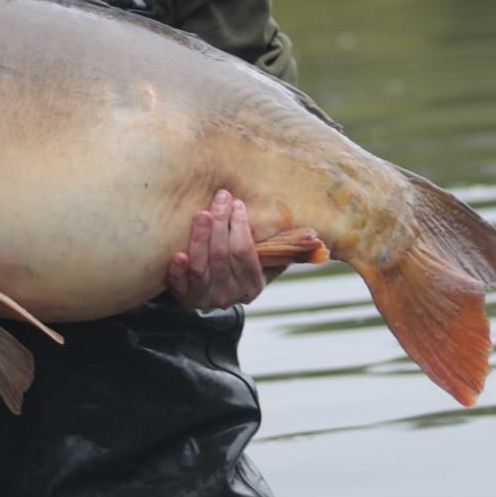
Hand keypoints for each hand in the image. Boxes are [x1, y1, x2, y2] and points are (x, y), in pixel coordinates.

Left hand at [167, 189, 272, 309]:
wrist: (212, 293)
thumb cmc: (240, 268)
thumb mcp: (264, 265)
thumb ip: (283, 250)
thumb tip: (317, 238)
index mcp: (251, 285)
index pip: (245, 254)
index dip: (241, 227)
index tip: (237, 204)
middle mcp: (229, 294)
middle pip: (222, 256)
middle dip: (221, 223)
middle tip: (220, 198)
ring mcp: (205, 298)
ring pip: (201, 267)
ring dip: (200, 238)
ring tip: (202, 214)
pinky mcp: (184, 297)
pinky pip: (179, 286)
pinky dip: (178, 271)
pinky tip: (178, 254)